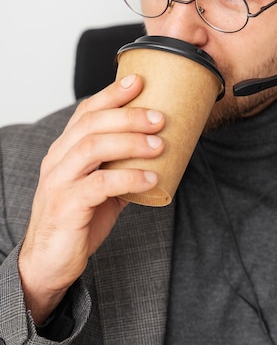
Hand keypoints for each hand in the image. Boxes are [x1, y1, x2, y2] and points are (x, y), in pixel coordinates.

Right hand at [18, 74, 164, 324]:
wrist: (49, 262)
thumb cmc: (76, 222)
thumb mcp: (101, 191)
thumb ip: (120, 171)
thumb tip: (156, 158)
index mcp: (65, 151)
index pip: (85, 112)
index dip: (111, 94)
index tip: (138, 81)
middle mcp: (58, 160)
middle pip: (92, 124)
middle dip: (129, 115)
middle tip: (160, 117)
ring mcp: (60, 182)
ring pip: (93, 147)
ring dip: (131, 142)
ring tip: (160, 144)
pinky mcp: (67, 206)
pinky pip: (100, 184)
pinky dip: (129, 177)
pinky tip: (151, 178)